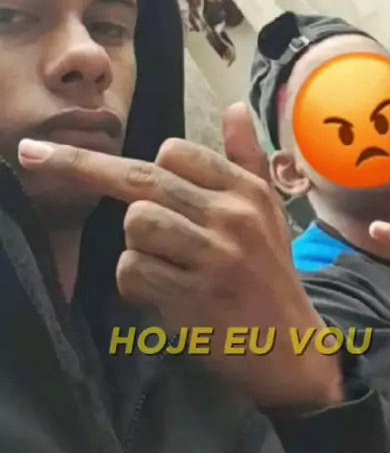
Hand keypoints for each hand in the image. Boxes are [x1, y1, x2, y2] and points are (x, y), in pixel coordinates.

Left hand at [18, 103, 342, 410]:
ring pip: (135, 222)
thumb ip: (246, 158)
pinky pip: (133, 270)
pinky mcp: (194, 296)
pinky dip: (135, 282)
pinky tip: (162, 292)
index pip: (175, 152)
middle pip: (142, 179)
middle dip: (81, 167)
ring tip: (163, 261)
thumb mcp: (269, 210)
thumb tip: (234, 106)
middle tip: (34, 155)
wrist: (292, 347)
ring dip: (136, 244)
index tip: (127, 177)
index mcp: (246, 190)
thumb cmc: (269, 272)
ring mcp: (214, 255)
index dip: (148, 164)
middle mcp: (232, 215)